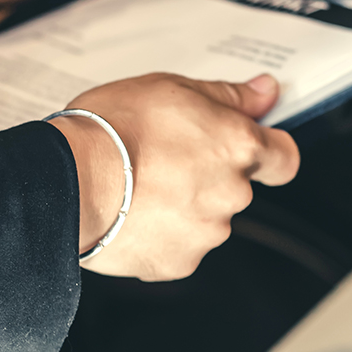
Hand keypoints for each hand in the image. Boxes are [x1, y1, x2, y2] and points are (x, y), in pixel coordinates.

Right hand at [48, 72, 299, 280]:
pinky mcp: (179, 263)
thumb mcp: (174, 88)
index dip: (271, 152)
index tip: (254, 148)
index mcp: (238, 148)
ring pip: (207, 217)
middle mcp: (232, 194)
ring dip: (184, 205)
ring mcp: (208, 232)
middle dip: (210, 175)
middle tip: (166, 158)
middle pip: (237, 186)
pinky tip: (132, 213)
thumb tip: (266, 92)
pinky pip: (179, 246)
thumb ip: (230, 96)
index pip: (284, 158)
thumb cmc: (112, 129)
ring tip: (139, 186)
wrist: (66, 182)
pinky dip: (161, 234)